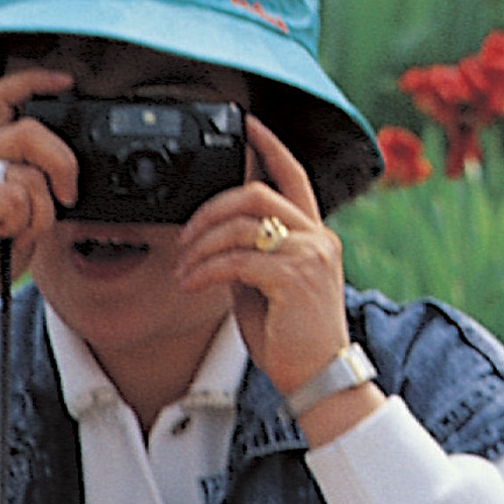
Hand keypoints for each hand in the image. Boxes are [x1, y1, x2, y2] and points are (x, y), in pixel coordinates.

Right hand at [0, 68, 74, 384]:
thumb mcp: (18, 210)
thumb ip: (34, 181)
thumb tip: (69, 170)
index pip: (2, 95)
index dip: (36, 79)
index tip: (65, 81)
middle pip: (32, 131)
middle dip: (64, 164)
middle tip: (68, 196)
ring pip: (32, 175)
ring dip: (41, 215)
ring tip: (17, 234)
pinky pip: (20, 200)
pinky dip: (25, 227)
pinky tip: (2, 239)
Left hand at [175, 117, 353, 401]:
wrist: (319, 379)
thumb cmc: (292, 338)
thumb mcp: (268, 286)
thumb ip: (252, 255)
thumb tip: (216, 237)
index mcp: (315, 235)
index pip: (294, 175)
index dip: (269, 145)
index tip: (246, 123)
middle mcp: (318, 237)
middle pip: (256, 193)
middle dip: (210, 209)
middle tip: (185, 235)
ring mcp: (310, 256)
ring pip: (241, 226)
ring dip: (201, 246)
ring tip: (184, 269)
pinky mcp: (294, 278)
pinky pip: (236, 261)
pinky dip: (205, 270)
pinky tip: (192, 283)